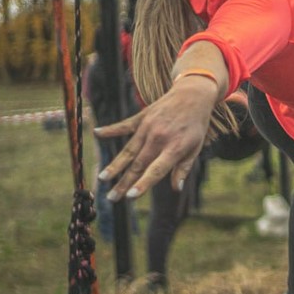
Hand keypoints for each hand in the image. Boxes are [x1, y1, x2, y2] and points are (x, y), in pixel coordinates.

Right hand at [95, 78, 216, 199]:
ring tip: (103, 178)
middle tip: (111, 198)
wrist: (194, 95)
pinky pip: (124, 126)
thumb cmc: (196, 125)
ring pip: (128, 150)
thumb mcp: (196, 147)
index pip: (156, 170)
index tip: (130, 197)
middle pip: (138, 164)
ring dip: (115, 165)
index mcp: (174, 147)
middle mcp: (159, 138)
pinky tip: (97, 133)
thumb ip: (184, 168)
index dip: (143, 184)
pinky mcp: (142, 117)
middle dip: (123, 182)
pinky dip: (111, 129)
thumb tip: (177, 189)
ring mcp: (148, 126)